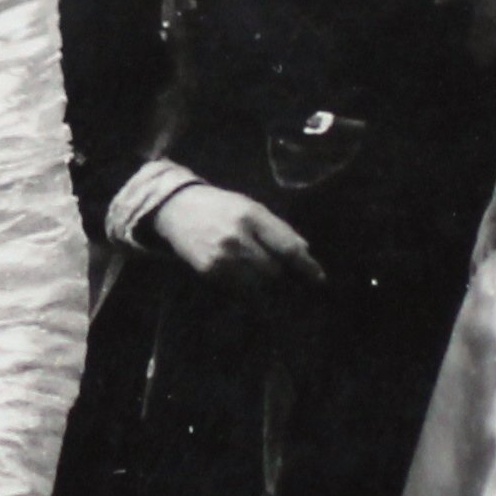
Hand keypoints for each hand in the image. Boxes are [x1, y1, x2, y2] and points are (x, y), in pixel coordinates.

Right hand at [147, 183, 326, 288]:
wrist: (177, 209)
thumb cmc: (220, 206)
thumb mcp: (251, 207)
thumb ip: (277, 228)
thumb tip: (303, 251)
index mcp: (252, 216)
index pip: (287, 248)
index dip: (306, 266)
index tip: (319, 279)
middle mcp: (238, 238)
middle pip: (274, 271)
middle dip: (282, 275)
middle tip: (286, 277)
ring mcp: (222, 257)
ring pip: (257, 284)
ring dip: (265, 285)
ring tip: (264, 279)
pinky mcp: (209, 271)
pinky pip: (237, 289)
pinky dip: (246, 287)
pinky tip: (243, 277)